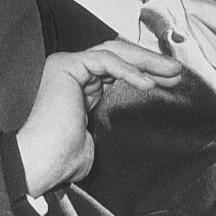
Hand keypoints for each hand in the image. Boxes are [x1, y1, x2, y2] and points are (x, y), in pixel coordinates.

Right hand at [16, 42, 181, 195]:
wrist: (40, 163)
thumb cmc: (61, 158)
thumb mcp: (95, 138)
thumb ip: (108, 124)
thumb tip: (128, 125)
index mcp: (81, 87)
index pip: (118, 68)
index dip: (146, 71)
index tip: (170, 81)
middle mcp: (74, 72)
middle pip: (119, 56)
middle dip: (150, 62)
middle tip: (176, 73)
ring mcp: (69, 65)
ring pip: (114, 52)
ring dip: (145, 61)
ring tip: (170, 73)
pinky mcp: (67, 65)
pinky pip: (105, 60)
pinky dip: (128, 70)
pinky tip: (147, 83)